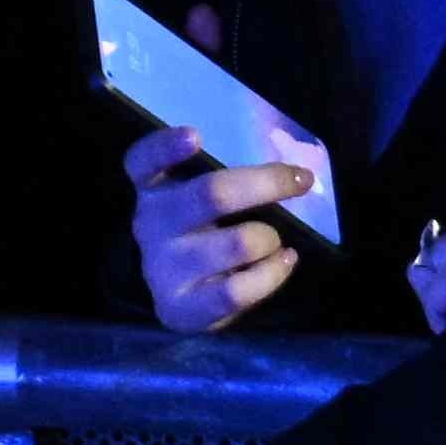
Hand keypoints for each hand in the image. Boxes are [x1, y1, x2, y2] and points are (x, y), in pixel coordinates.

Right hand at [124, 117, 324, 332]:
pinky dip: (273, 272)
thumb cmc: (198, 232)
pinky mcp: (180, 308)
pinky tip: (285, 261)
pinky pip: (237, 291)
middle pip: (212, 194)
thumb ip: (225, 180)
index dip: (166, 147)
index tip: (195, 136)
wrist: (177, 296)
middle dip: (266, 183)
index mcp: (153, 189)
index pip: (143, 162)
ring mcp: (162, 269)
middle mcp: (151, 225)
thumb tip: (293, 172)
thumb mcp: (198, 200)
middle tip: (302, 179)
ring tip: (276, 241)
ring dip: (269, 237)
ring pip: (238, 242)